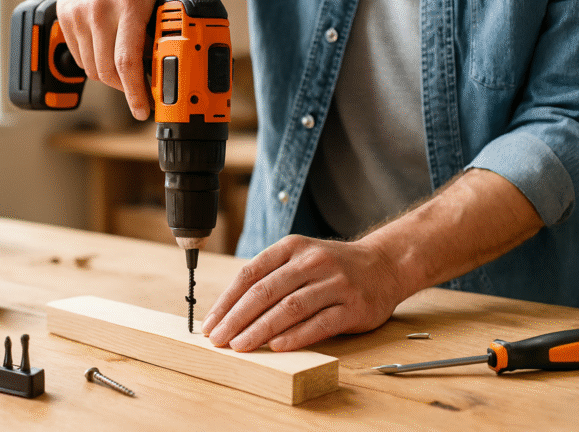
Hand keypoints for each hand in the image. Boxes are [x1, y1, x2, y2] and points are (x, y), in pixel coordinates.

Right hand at [57, 0, 186, 119]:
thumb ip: (176, 20)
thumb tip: (182, 57)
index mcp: (130, 1)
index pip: (128, 62)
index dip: (135, 93)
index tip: (142, 109)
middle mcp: (100, 8)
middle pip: (108, 71)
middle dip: (125, 90)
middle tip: (140, 93)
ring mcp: (79, 11)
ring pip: (92, 68)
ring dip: (111, 78)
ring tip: (127, 72)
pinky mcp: (65, 14)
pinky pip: (79, 56)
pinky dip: (95, 64)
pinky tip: (110, 55)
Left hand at [201, 235, 405, 351]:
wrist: (384, 265)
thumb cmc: (331, 267)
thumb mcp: (300, 259)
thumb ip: (271, 279)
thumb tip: (230, 313)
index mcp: (291, 248)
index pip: (250, 274)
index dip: (226, 301)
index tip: (210, 323)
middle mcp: (312, 262)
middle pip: (265, 291)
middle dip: (236, 318)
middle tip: (218, 339)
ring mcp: (334, 283)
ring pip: (289, 308)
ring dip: (260, 329)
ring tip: (240, 346)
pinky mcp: (353, 307)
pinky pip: (319, 323)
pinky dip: (295, 336)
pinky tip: (277, 347)